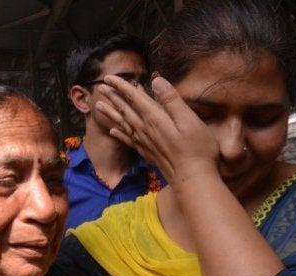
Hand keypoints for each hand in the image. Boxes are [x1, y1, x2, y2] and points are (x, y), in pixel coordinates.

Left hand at [97, 75, 219, 182]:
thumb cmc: (197, 148)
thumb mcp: (189, 119)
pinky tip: (113, 131)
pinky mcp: (148, 153)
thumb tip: (156, 81)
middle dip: (113, 97)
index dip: (121, 86)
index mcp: (155, 118)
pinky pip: (129, 140)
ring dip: (111, 113)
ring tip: (99, 106)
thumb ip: (171, 100)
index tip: (109, 77)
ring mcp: (145, 142)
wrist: (193, 179)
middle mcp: (145, 129)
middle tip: (100, 87)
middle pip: (125, 110)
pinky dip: (119, 134)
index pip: (134, 98)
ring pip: (123, 124)